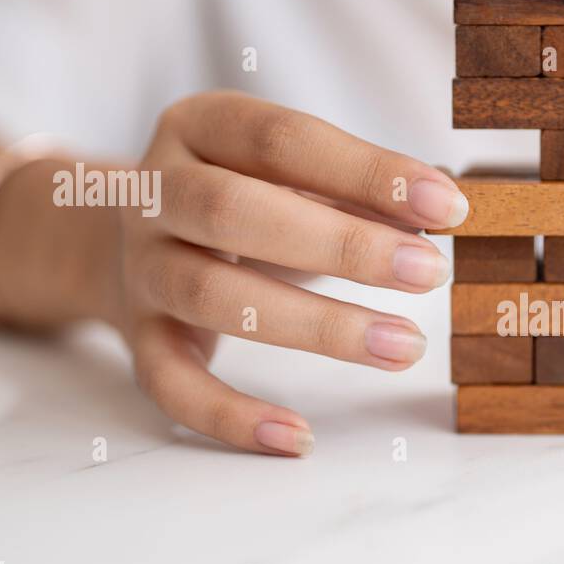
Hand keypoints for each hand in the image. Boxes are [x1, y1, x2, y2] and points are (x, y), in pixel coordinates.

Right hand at [105, 91, 466, 455]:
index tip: (448, 205)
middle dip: (343, 246)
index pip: (284, 140)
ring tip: (404, 346)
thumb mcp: (292, 175)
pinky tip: (298, 436)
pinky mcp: (137, 338)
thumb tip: (438, 211)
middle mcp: (155, 192)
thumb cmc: (241, 201)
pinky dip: (231, 416)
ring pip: (212, 296)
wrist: (115, 239)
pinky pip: (172, 384)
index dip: (369, 172)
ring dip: (317, 326)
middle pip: (237, 213)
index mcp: (200, 127)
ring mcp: (140, 267)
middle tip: (429, 273)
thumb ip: (357, 189)